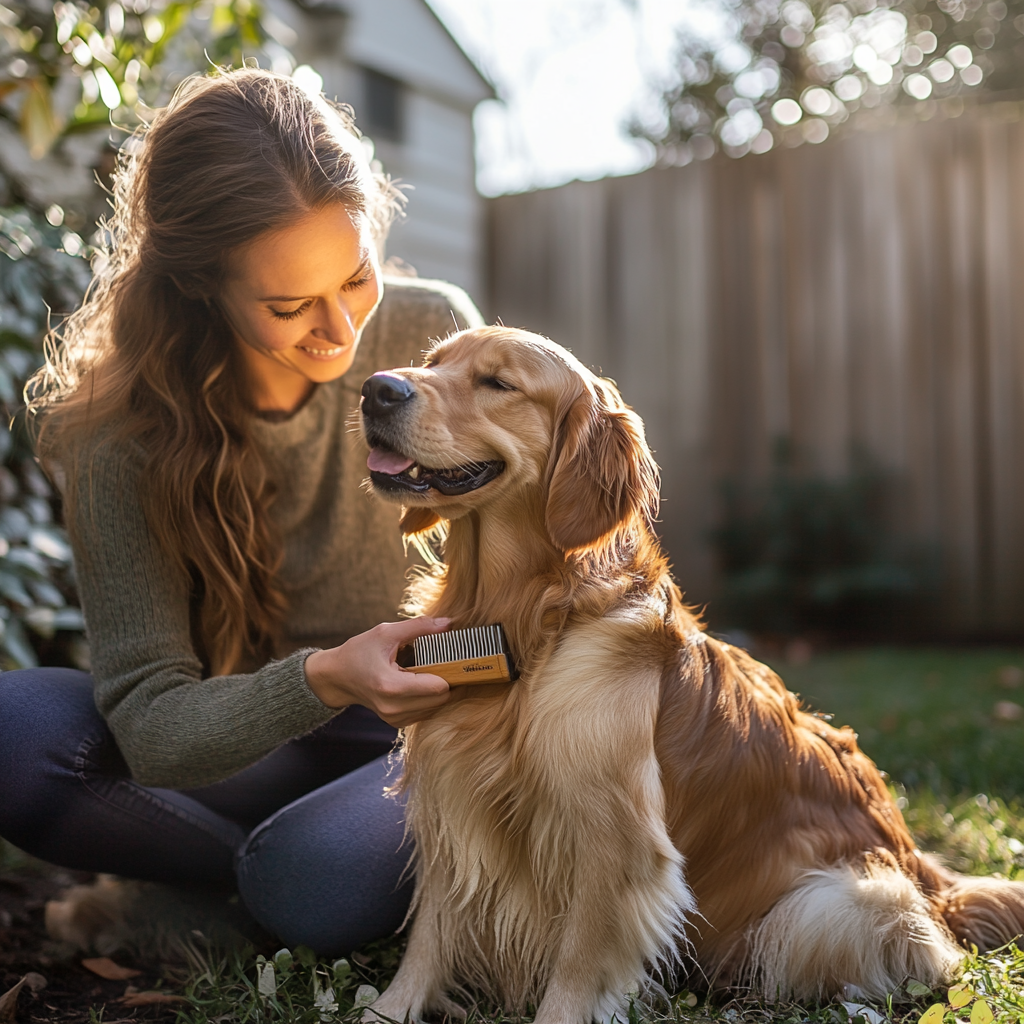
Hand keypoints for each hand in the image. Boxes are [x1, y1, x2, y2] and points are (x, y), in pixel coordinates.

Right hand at [304, 617, 451, 727]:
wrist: (336, 677)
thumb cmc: (358, 652)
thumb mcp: (385, 633)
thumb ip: (418, 627)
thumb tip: (448, 623)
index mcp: (391, 686)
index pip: (438, 687)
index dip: (449, 671)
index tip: (453, 657)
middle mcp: (394, 708)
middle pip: (441, 699)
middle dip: (447, 680)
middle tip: (445, 661)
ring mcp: (395, 718)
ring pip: (436, 707)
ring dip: (438, 690)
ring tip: (430, 670)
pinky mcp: (397, 723)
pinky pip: (426, 712)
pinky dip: (429, 698)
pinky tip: (420, 682)